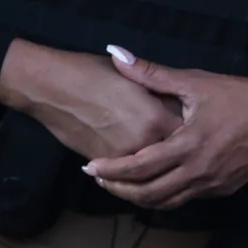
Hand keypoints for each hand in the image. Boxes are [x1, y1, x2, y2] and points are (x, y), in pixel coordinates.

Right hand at [0, 39, 182, 161]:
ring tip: (163, 154)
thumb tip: (179, 102)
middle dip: (175, 148)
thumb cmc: (95, 74)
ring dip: (156, 162)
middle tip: (180, 140)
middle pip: (171, 154)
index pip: (187, 133)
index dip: (191, 128)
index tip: (194, 123)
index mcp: (156, 120)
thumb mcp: (135, 79)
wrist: (53, 88)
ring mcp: (122, 159)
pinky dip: (135, 168)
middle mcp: (143, 145)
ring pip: (150, 167)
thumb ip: (160, 94)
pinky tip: (138, 159)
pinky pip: (127, 172)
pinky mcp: (102, 166)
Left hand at [83, 45, 247, 209]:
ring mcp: (210, 185)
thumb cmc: (240, 97)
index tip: (90, 167)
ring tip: (122, 186)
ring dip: (140, 198)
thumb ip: (152, 73)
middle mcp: (196, 172)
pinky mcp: (221, 190)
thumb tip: (117, 55)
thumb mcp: (196, 81)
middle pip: (147, 194)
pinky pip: (186, 199)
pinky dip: (165, 196)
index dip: (111, 170)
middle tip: (100, 179)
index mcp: (187, 145)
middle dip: (119, 190)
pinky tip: (157, 183)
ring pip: (166, 203)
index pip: (139, 168)